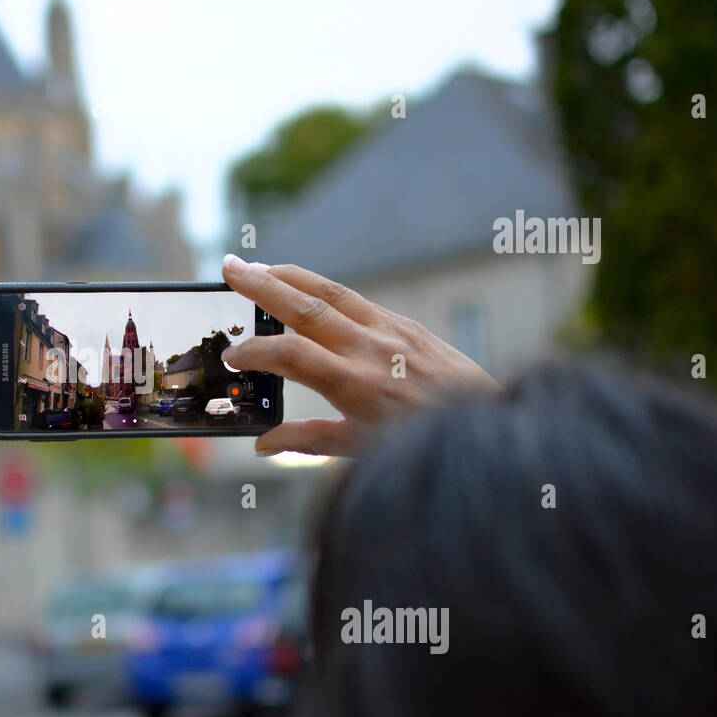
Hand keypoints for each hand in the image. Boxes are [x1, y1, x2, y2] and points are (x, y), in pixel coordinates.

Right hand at [220, 253, 500, 455]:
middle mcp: (373, 350)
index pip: (292, 355)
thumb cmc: (422, 443)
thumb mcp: (362, 450)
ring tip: (257, 267)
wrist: (487, 424)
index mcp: (358, 386)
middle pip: (306, 307)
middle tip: (229, 266)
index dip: (256, 351)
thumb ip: (309, 441)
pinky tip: (303, 287)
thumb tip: (263, 443)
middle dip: (262, 285)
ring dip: (289, 276)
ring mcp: (392, 331)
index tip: (230, 356)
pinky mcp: (406, 324)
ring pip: (331, 293)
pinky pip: (356, 299)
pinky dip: (322, 289)